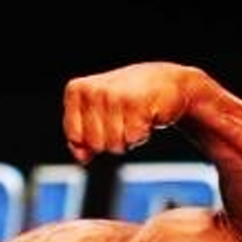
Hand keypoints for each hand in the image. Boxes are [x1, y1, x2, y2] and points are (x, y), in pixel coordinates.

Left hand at [62, 62, 205, 163]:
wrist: (167, 82)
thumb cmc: (127, 100)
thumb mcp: (97, 115)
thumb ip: (81, 139)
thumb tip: (82, 158)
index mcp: (76, 90)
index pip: (74, 137)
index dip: (92, 139)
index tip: (104, 122)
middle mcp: (93, 89)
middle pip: (95, 144)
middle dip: (111, 141)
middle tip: (123, 121)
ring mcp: (114, 95)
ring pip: (114, 144)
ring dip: (128, 139)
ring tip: (134, 118)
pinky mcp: (136, 103)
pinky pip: (132, 139)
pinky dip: (141, 136)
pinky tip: (146, 117)